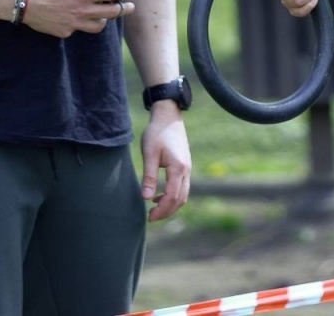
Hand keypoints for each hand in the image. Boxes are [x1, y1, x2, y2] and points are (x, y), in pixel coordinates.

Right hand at [22, 0, 130, 37]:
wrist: (20, 2)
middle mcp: (81, 11)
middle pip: (111, 13)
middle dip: (124, 9)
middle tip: (130, 6)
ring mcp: (73, 24)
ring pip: (97, 26)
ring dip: (103, 19)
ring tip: (104, 14)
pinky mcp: (63, 32)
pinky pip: (78, 29)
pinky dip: (80, 23)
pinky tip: (76, 16)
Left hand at [139, 106, 189, 221]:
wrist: (168, 116)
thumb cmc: (157, 133)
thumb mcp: (149, 154)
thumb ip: (149, 176)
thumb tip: (146, 198)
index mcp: (179, 168)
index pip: (172, 197)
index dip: (162, 210)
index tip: (149, 217)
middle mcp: (186, 170)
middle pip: (180, 199)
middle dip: (167, 211)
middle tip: (150, 217)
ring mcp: (187, 168)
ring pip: (183, 194)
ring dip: (170, 205)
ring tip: (154, 209)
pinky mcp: (184, 166)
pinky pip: (182, 187)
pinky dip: (172, 196)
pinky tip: (158, 195)